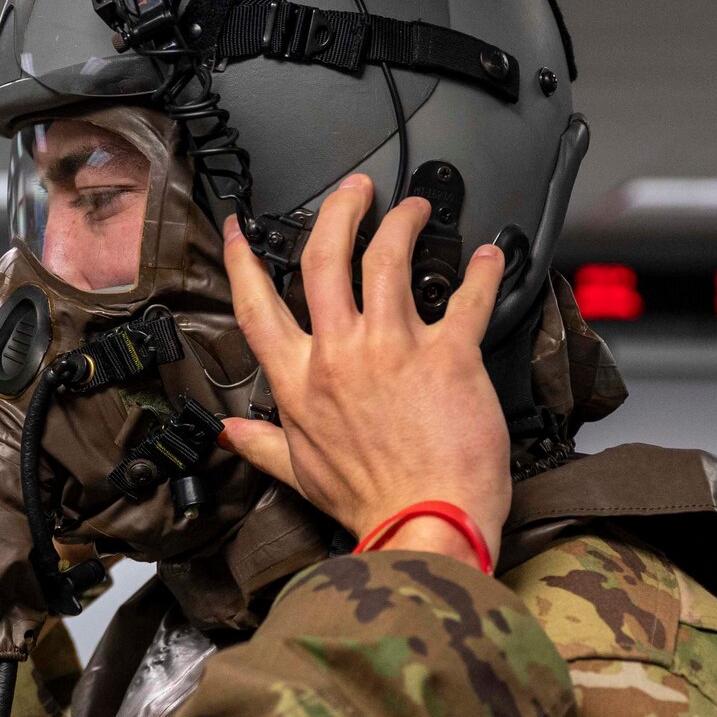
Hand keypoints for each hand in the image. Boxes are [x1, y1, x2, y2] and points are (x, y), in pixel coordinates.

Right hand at [218, 175, 511, 567]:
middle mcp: (339, 355)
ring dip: (402, 222)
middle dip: (337, 211)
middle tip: (354, 191)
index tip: (241, 231)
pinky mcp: (447, 355)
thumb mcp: (301, 474)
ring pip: (388, 258)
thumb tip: (228, 434)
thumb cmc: (370, 505)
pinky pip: (466, 297)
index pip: (258, 307)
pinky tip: (488, 259)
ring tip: (413, 209)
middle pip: (324, 258)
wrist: (425, 524)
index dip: (244, 261)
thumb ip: (262, 445)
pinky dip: (481, 272)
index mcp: (299, 382)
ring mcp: (392, 349)